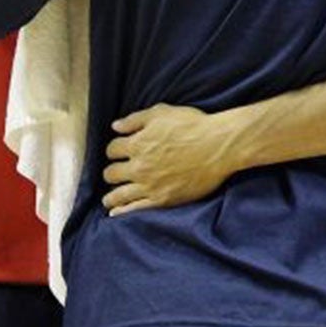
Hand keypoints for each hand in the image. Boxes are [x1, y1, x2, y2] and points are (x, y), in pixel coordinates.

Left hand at [102, 104, 236, 213]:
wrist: (218, 146)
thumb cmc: (193, 126)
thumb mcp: (162, 113)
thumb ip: (135, 120)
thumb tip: (115, 126)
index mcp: (137, 144)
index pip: (112, 149)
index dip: (114, 150)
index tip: (118, 152)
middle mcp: (139, 167)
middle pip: (111, 173)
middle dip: (111, 172)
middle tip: (113, 174)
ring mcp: (150, 185)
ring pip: (118, 195)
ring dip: (110, 197)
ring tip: (108, 199)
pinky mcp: (162, 200)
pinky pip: (135, 209)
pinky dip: (122, 212)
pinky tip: (116, 213)